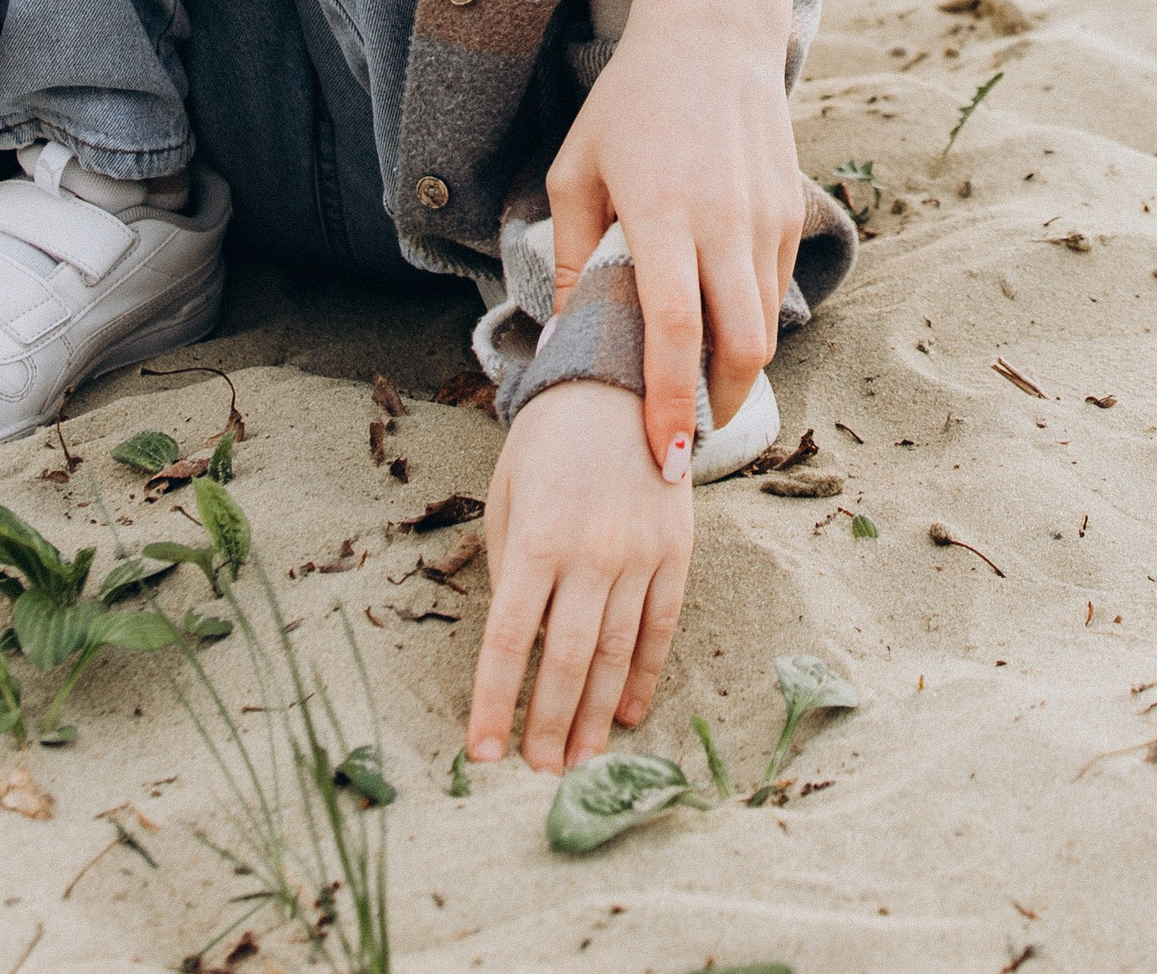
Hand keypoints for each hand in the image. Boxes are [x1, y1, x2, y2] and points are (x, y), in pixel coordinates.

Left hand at [466, 380, 693, 769]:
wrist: (618, 385)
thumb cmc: (545, 444)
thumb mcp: (506, 498)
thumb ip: (509, 568)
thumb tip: (514, 642)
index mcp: (535, 541)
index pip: (507, 642)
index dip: (493, 702)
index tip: (482, 751)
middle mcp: (589, 556)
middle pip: (565, 662)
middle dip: (548, 724)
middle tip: (537, 771)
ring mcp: (638, 557)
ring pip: (615, 656)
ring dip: (595, 715)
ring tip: (578, 761)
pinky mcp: (675, 553)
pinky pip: (659, 629)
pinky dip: (642, 677)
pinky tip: (627, 716)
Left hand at [548, 0, 822, 475]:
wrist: (712, 37)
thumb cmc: (629, 105)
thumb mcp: (576, 172)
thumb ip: (573, 257)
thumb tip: (564, 334)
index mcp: (664, 215)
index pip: (674, 331)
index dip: (670, 401)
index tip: (666, 454)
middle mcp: (725, 222)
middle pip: (741, 347)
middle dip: (716, 408)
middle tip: (683, 441)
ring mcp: (767, 220)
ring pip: (766, 327)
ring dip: (736, 374)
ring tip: (696, 397)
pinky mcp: (791, 214)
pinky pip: (774, 292)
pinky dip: (750, 327)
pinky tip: (717, 335)